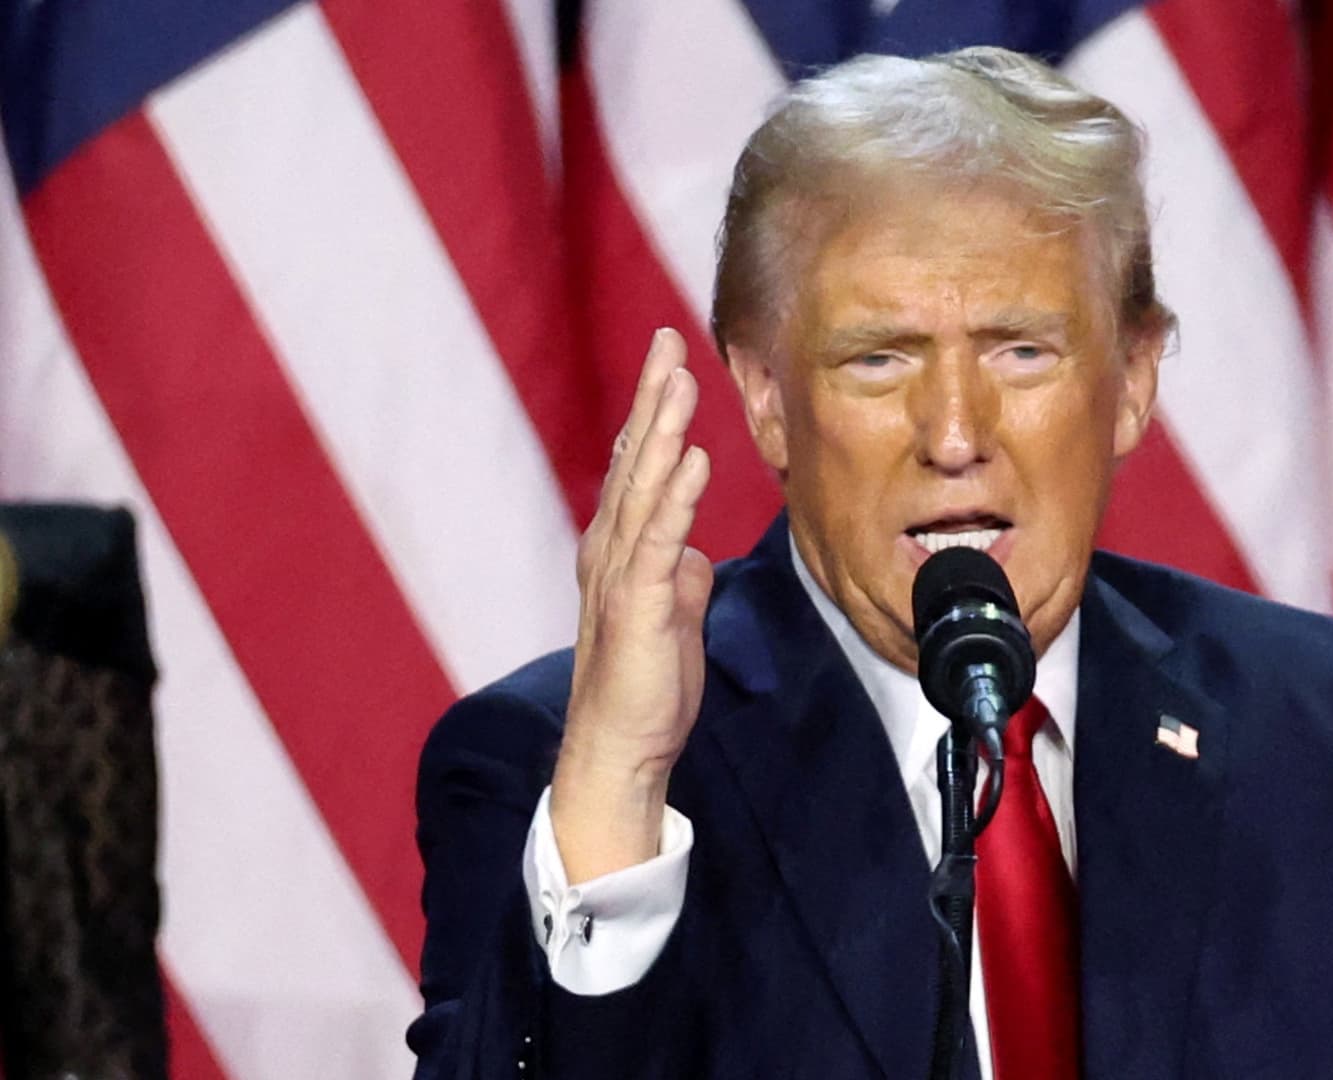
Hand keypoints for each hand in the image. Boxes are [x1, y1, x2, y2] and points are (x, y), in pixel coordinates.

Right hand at [552, 328, 713, 879]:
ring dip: (663, 432)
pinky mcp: (638, 607)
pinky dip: (677, 497)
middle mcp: (611, 551)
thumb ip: (680, 578)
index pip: (640, 467)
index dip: (655, 413)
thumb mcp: (674, 617)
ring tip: (679, 380)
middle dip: (653, 398)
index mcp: (621, 550)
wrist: (621, 748)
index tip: (670, 362)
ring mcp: (621, 576)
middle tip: (667, 339)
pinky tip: (695, 458)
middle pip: (635, 460)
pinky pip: (660, 541)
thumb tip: (693, 557)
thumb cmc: (646, 685)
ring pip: (643, 489)